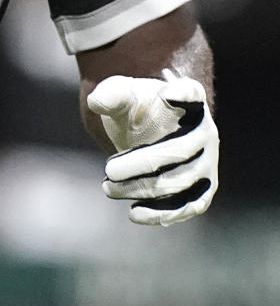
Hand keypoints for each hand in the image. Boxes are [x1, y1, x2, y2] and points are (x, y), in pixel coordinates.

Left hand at [86, 70, 218, 225]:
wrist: (149, 134)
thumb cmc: (138, 110)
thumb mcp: (124, 96)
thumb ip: (111, 95)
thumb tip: (96, 101)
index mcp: (191, 101)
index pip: (191, 93)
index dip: (182, 94)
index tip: (166, 93)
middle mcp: (206, 132)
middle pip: (179, 151)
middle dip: (141, 164)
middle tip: (108, 170)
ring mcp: (208, 163)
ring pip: (180, 182)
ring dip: (143, 189)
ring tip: (108, 188)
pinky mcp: (203, 190)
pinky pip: (188, 206)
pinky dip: (162, 213)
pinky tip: (134, 213)